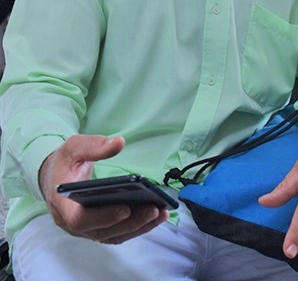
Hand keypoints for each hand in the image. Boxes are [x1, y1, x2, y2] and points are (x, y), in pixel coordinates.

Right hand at [39, 135, 168, 243]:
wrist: (55, 175)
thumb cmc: (64, 162)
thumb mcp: (73, 147)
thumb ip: (94, 145)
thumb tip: (119, 142)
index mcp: (61, 204)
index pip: (79, 220)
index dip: (103, 217)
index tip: (125, 208)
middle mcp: (72, 223)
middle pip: (102, 232)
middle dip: (131, 222)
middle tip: (154, 209)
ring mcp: (86, 229)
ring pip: (113, 235)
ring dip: (139, 226)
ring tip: (161, 212)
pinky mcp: (98, 228)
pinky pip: (118, 232)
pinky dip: (137, 226)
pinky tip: (156, 214)